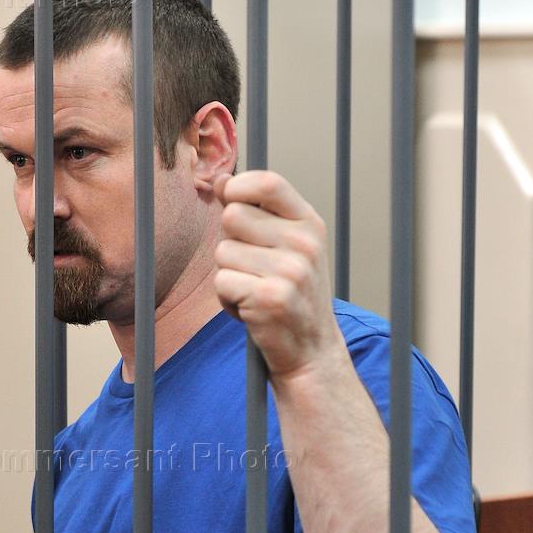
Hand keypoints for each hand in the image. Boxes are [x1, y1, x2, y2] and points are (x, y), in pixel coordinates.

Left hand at [212, 170, 343, 382]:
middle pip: (232, 217)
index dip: (238, 186)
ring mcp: (289, 271)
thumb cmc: (293, 296)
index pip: (267, 183)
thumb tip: (220, 182)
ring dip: (228, 275)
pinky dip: (226, 300)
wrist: (312, 351)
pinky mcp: (269, 298)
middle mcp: (304, 244)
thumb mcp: (288, 248)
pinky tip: (250, 310)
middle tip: (252, 268)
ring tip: (254, 292)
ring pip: (222, 252)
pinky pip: (221, 282)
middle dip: (230, 242)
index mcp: (310, 225)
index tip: (230, 200)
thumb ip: (257, 214)